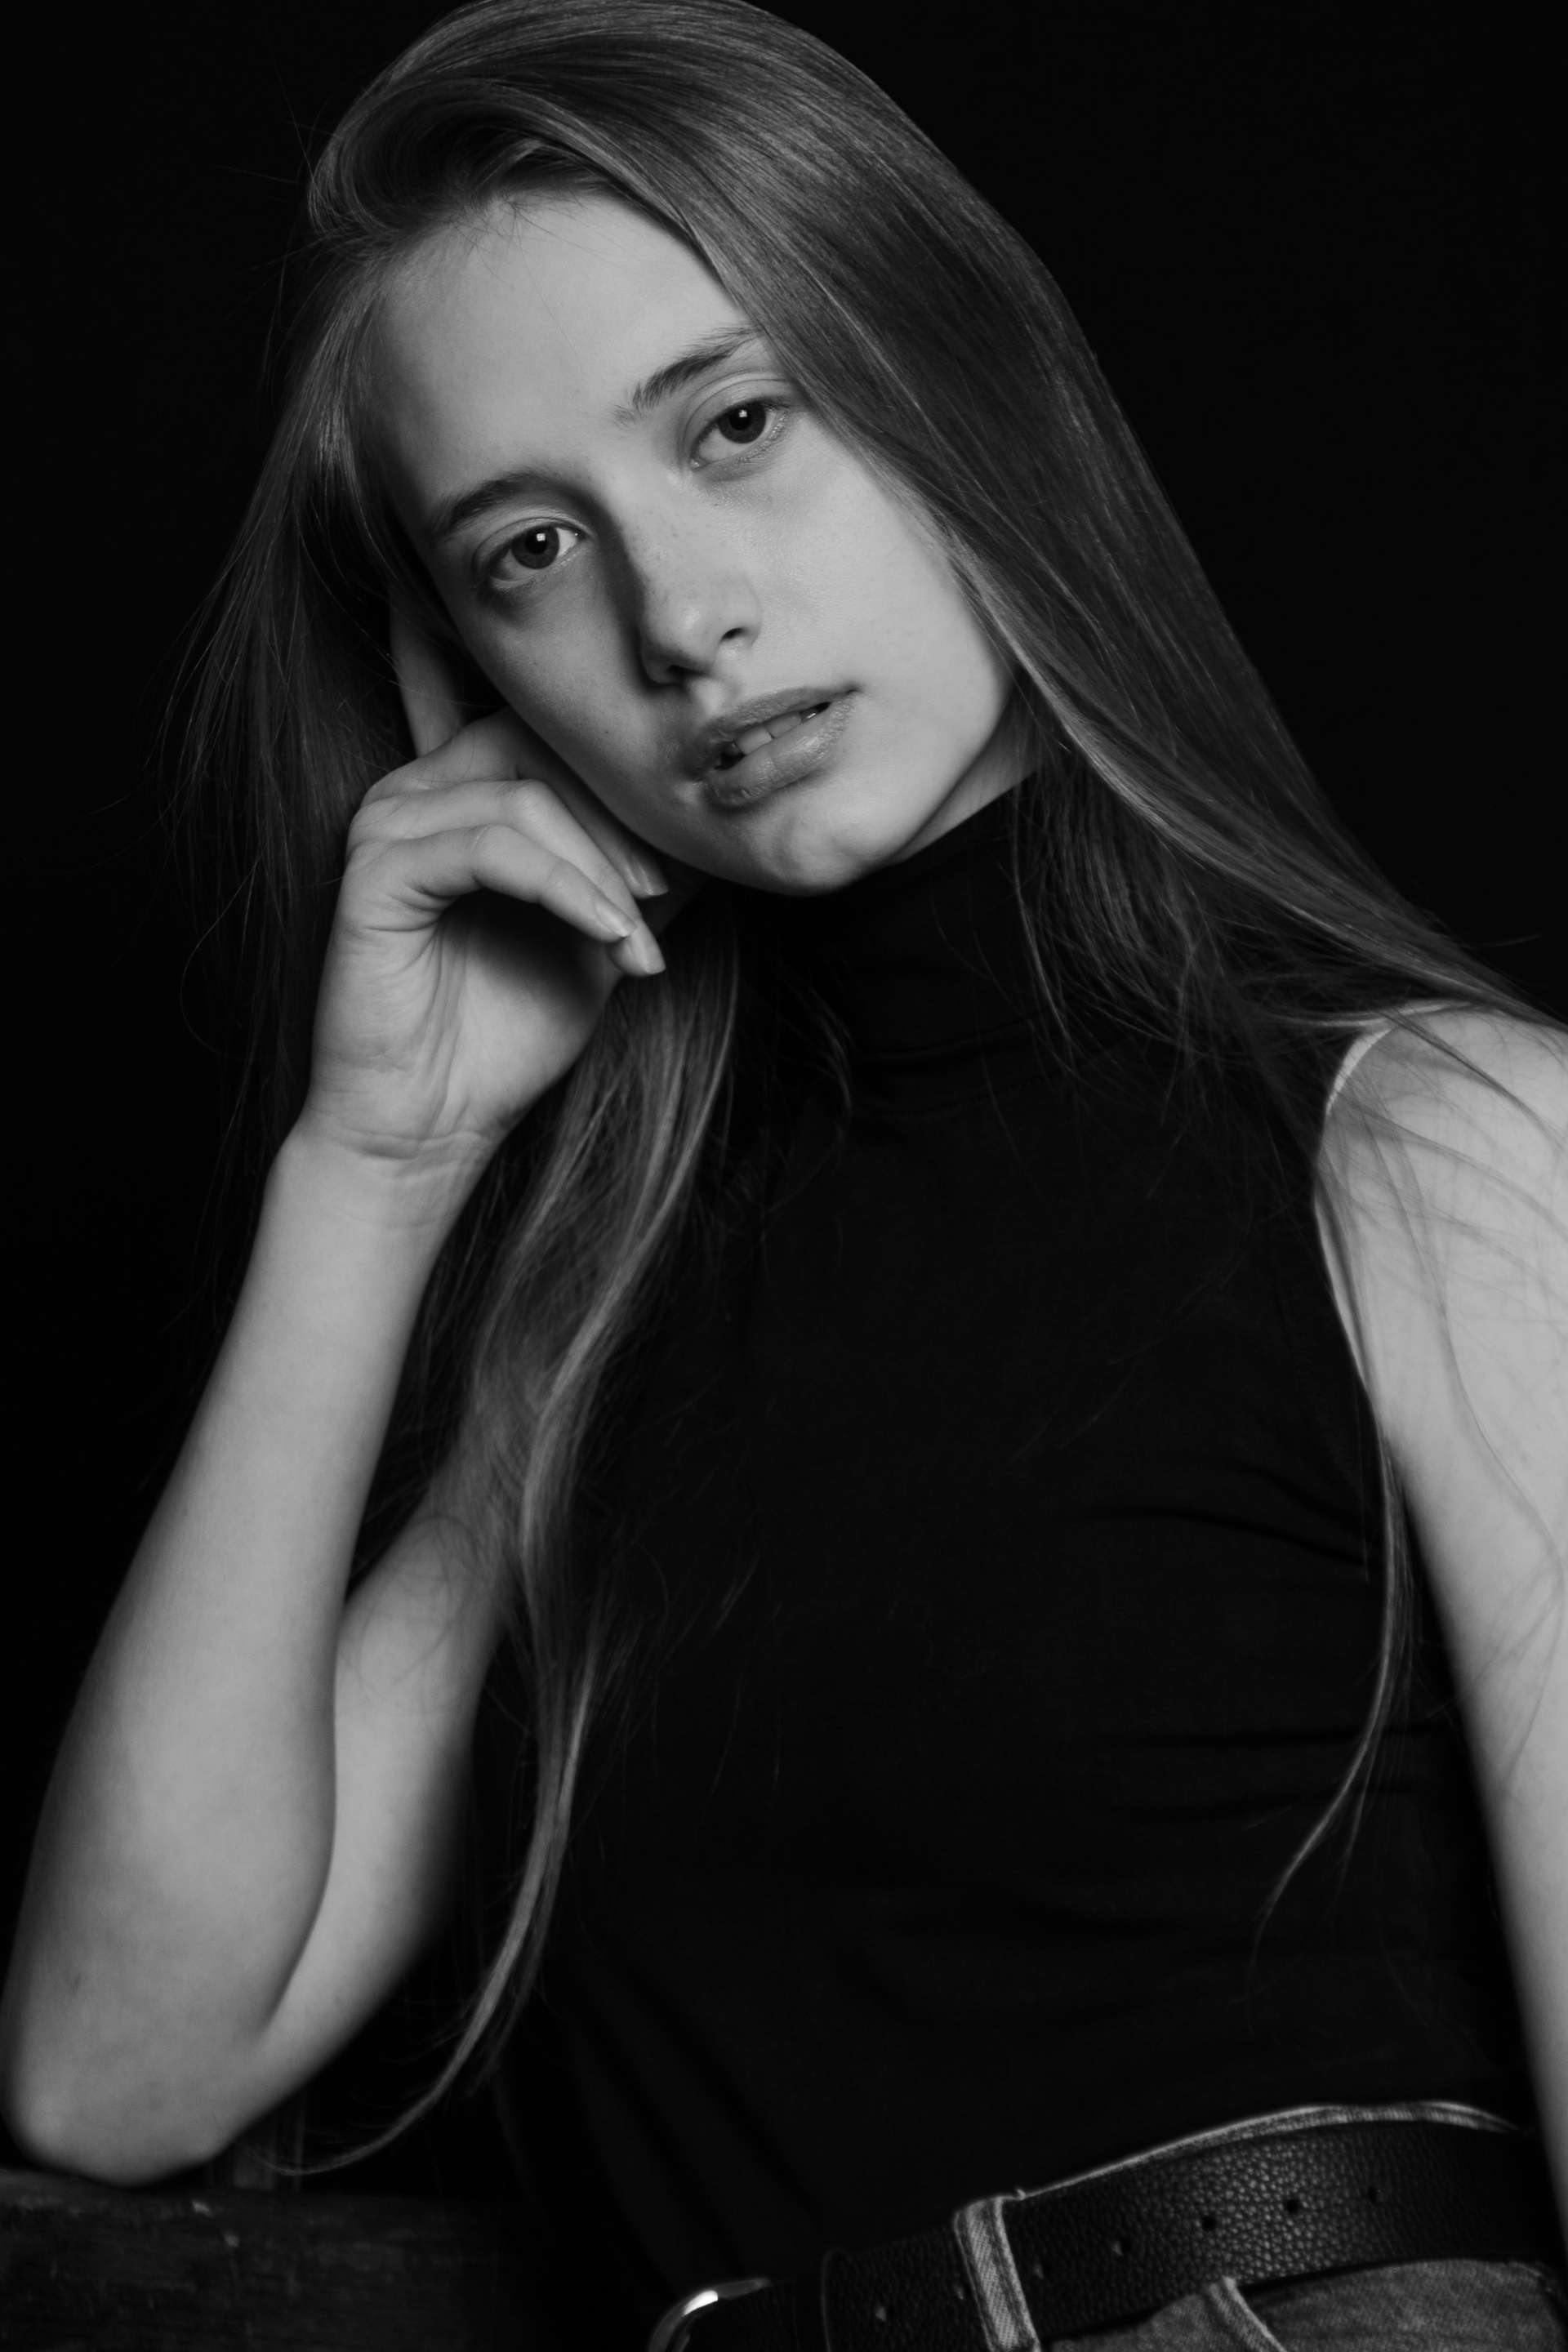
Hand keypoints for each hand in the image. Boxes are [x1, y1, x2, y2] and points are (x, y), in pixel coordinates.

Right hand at [296, 609, 669, 1180]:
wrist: (431, 1128)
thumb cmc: (504, 1037)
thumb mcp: (603, 940)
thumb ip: (647, 876)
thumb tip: (720, 825)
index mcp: (462, 793)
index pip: (556, 735)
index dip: (627, 787)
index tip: (683, 861)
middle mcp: (417, 792)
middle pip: (540, 747)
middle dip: (620, 822)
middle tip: (663, 894)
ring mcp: (389, 825)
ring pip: (524, 799)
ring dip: (601, 871)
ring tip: (634, 941)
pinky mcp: (374, 870)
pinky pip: (487, 846)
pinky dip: (561, 886)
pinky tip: (604, 934)